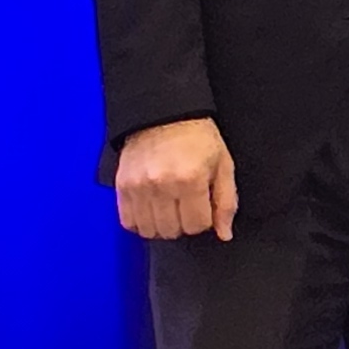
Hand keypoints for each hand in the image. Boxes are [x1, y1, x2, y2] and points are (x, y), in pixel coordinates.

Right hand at [115, 115, 238, 242]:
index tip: (202, 207)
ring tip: (168, 209)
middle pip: (171, 231)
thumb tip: (224, 234)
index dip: (203, 220)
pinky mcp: (122, 186)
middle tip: (185, 208)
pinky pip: (127, 222)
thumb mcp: (223, 165)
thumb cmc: (198, 139)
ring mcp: (139, 186)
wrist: (164, 114)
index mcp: (191, 180)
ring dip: (161, 226)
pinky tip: (151, 210)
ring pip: (148, 231)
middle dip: (183, 224)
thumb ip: (226, 202)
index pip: (197, 225)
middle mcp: (162, 185)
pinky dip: (140, 222)